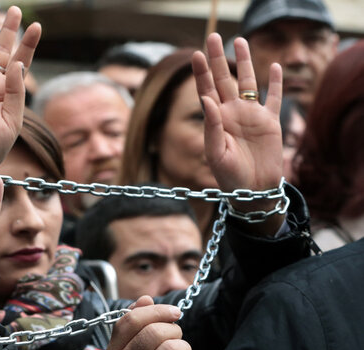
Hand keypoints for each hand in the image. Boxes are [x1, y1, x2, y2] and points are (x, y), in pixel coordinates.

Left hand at [193, 33, 284, 232]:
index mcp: (216, 120)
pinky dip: (275, 84)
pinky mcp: (270, 124)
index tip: (195, 54)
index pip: (206, 90)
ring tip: (240, 40)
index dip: (201, 72)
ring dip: (245, 62)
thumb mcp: (216, 153)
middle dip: (218, 58)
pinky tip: (273, 67)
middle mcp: (232, 114)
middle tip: (213, 36)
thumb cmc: (229, 177)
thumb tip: (206, 98)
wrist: (252, 191)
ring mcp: (251, 117)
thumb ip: (211, 126)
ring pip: (247, 83)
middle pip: (224, 79)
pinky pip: (273, 100)